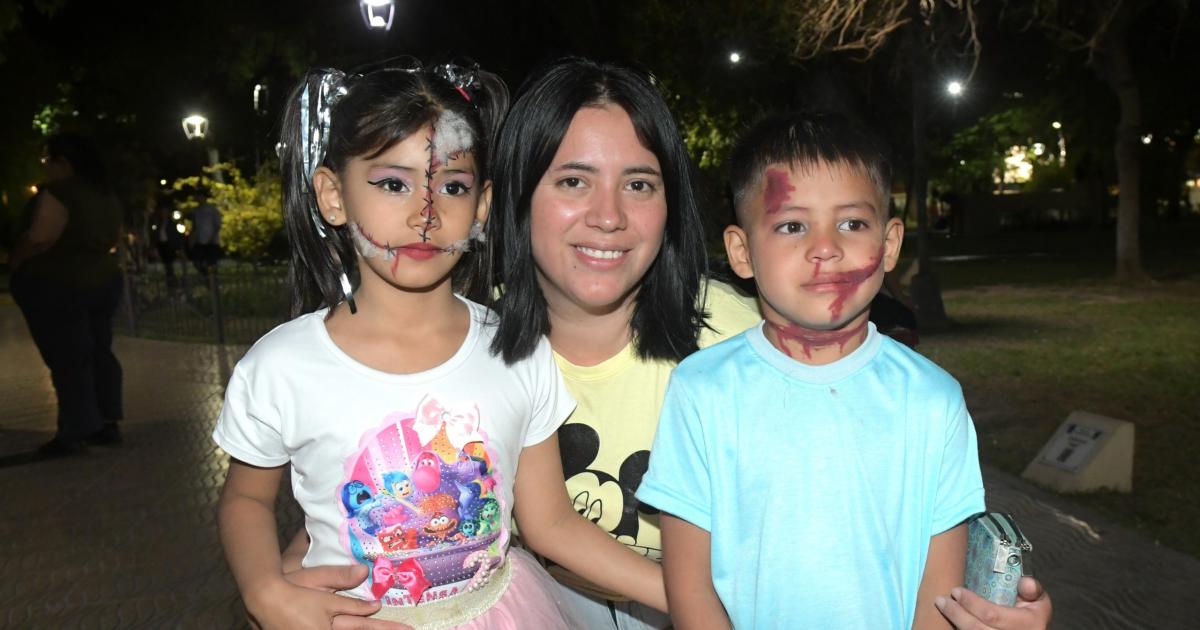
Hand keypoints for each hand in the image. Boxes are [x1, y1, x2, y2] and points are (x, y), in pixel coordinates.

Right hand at [243, 564, 407, 629]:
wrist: (262, 600)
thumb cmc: (291, 588)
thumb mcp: (318, 583)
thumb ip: (341, 580)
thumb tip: (364, 573)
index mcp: (330, 625)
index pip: (364, 626)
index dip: (386, 628)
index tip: (406, 629)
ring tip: (394, 629)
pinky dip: (353, 628)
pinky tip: (365, 624)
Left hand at [935, 577, 1051, 629]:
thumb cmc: (1033, 615)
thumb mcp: (1039, 600)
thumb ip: (1032, 589)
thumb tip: (1024, 582)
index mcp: (1028, 624)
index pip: (992, 614)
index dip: (971, 603)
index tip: (956, 590)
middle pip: (976, 629)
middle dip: (956, 613)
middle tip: (941, 599)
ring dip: (954, 622)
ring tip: (943, 607)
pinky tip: (952, 622)